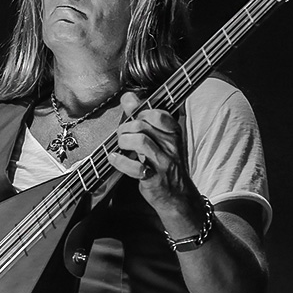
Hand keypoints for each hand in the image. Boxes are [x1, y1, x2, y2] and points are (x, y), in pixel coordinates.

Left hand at [107, 91, 196, 214]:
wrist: (178, 195)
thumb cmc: (165, 163)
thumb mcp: (159, 137)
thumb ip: (143, 116)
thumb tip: (128, 97)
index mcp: (173, 132)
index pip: (157, 113)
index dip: (139, 113)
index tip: (132, 120)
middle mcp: (171, 145)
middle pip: (143, 125)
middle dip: (125, 128)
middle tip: (122, 135)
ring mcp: (163, 162)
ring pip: (140, 141)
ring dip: (123, 141)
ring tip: (120, 146)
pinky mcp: (154, 178)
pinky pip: (135, 167)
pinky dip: (120, 162)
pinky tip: (114, 159)